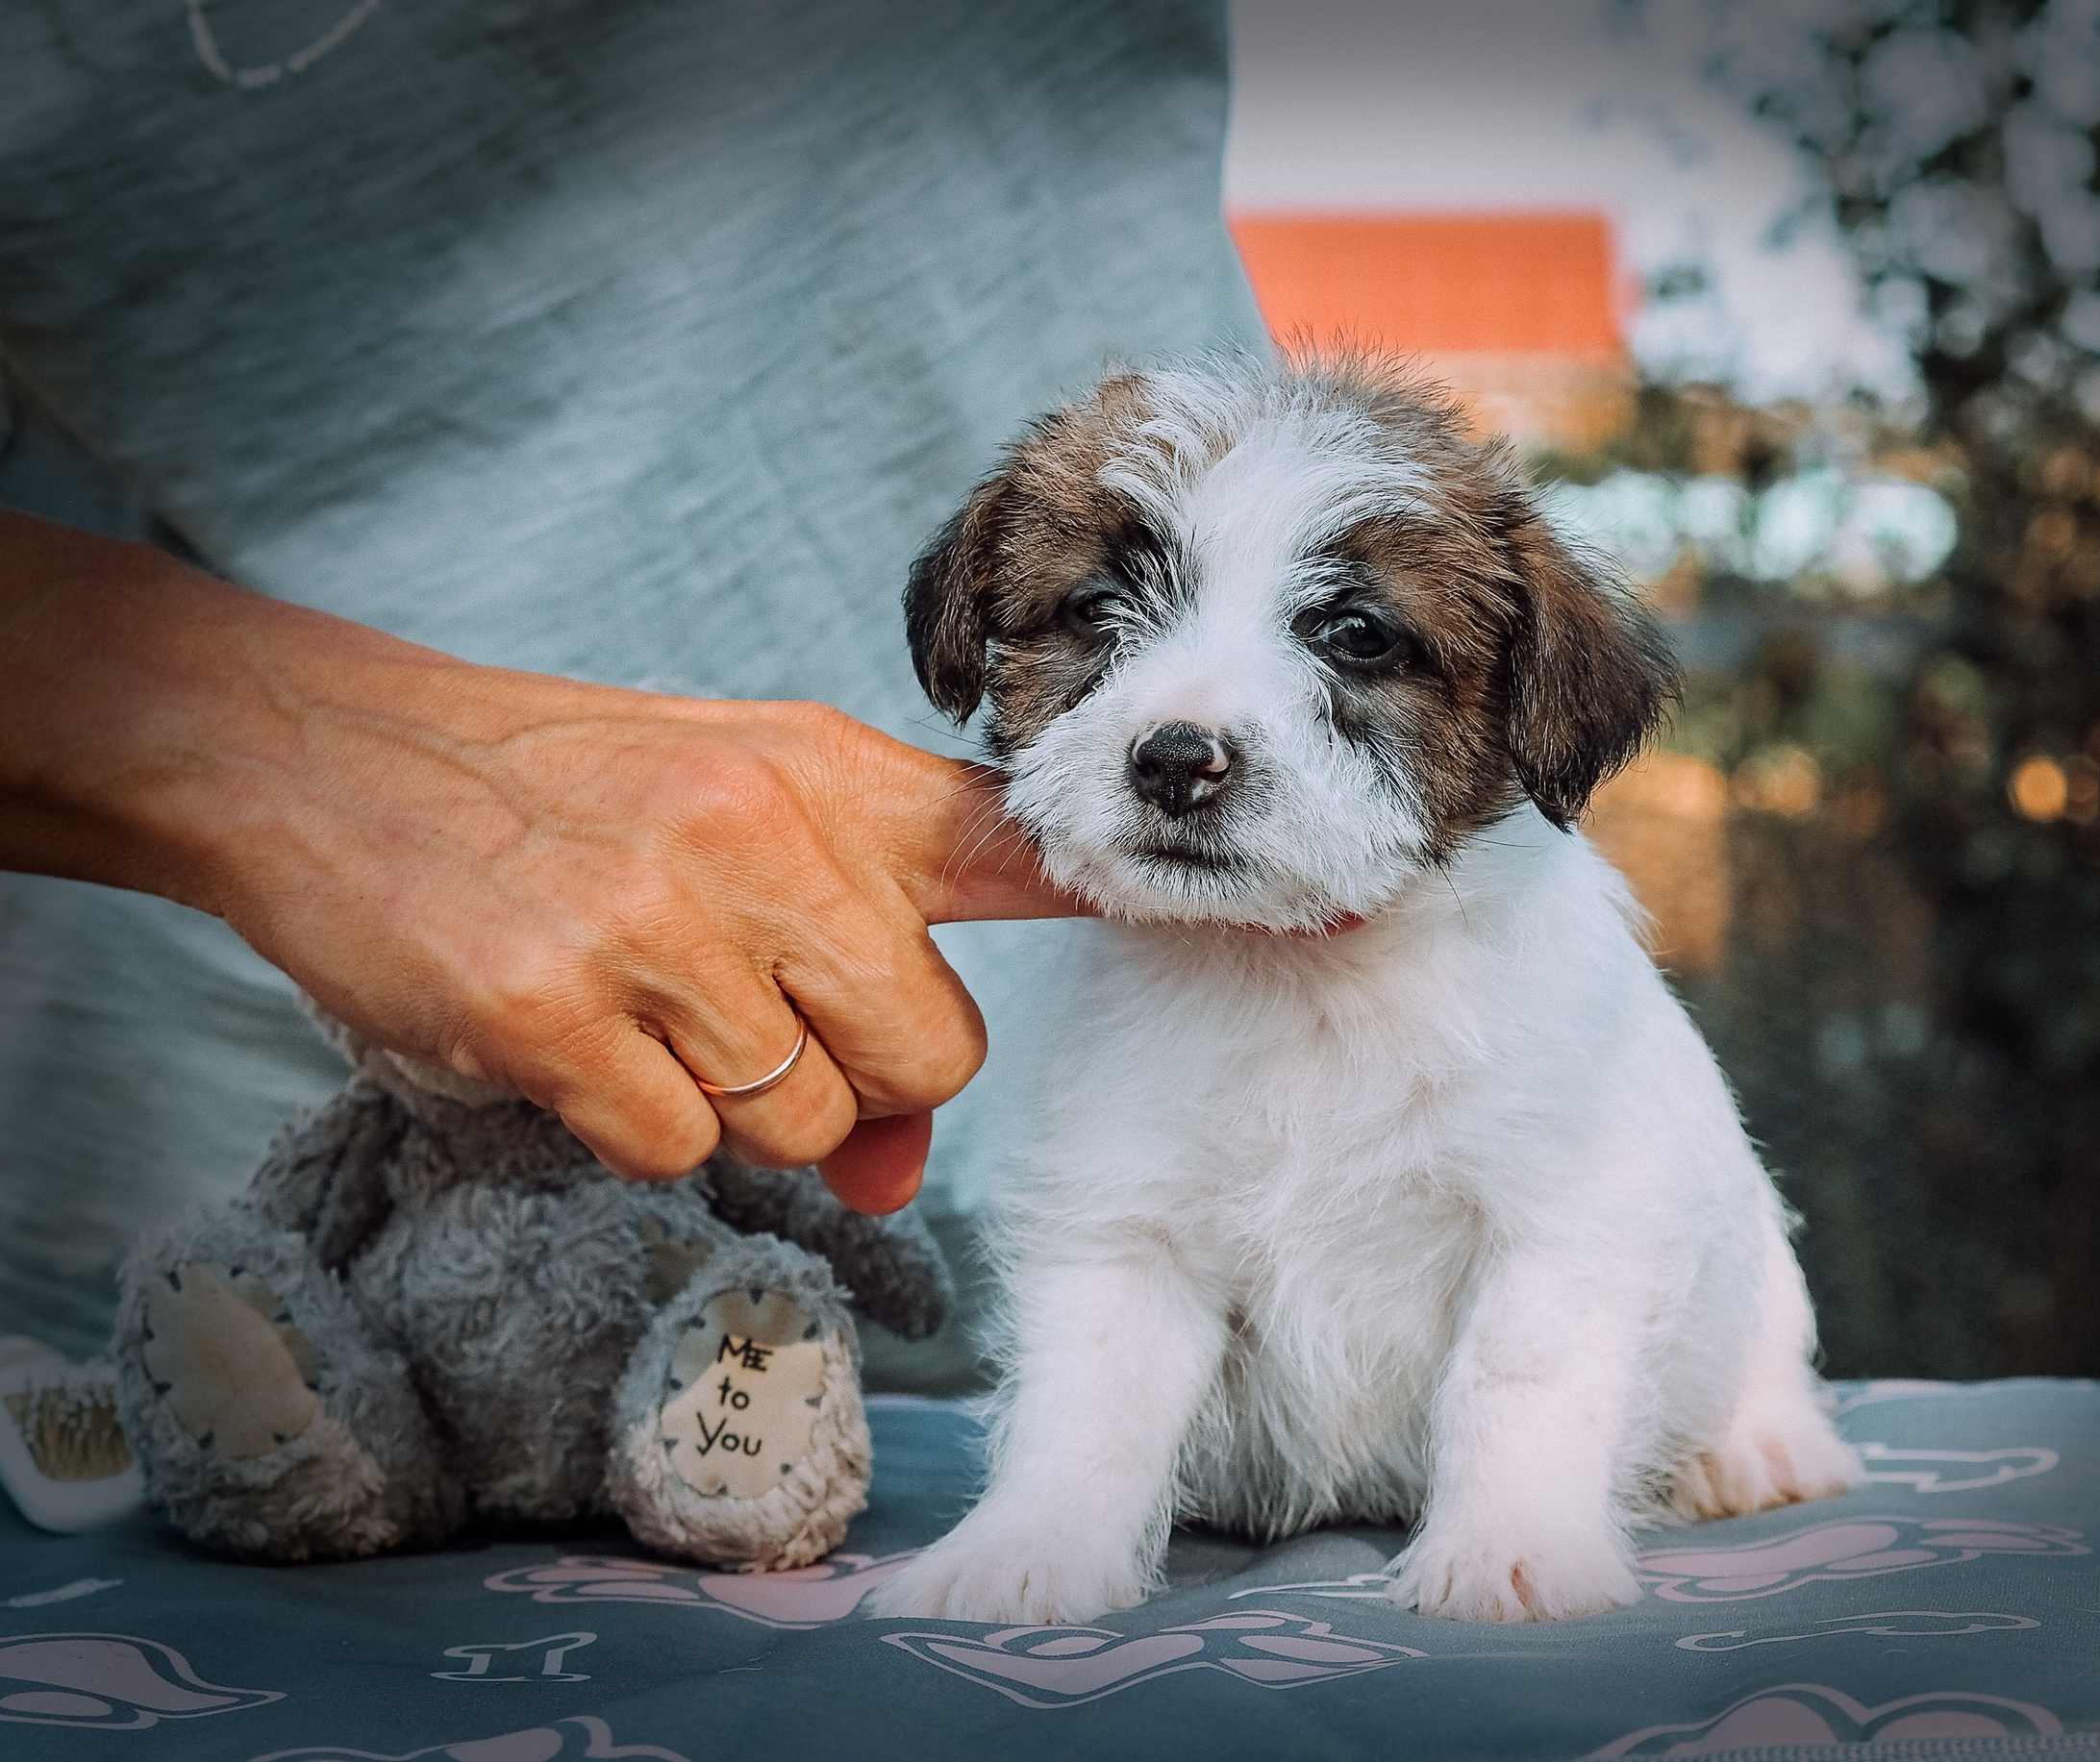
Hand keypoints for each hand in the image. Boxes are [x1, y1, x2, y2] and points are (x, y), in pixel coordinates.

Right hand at [0, 513, 1079, 1206]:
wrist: (335, 760)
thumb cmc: (568, 804)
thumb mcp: (736, 825)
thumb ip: (859, 970)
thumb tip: (902, 1178)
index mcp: (826, 772)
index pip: (1023, 846)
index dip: (1137, 893)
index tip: (1304, 904)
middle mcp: (761, 832)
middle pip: (932, 1051)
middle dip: (868, 1082)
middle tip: (762, 1029)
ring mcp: (657, 919)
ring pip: (807, 1119)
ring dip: (742, 1114)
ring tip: (650, 1019)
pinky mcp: (551, 1008)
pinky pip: (678, 1151)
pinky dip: (636, 1133)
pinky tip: (576, 1048)